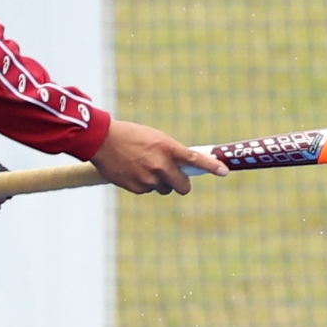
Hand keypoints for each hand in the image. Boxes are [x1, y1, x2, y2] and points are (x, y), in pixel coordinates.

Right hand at [92, 120, 228, 194]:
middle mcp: (160, 165)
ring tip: (146, 168)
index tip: (225, 171)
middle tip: (177, 177)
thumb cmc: (132, 136)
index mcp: (167, 148)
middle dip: (182, 184)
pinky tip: (134, 172)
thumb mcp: (157, 138)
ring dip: (161, 183)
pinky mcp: (136, 187)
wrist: (102, 141)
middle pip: (183, 186)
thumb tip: (185, 167)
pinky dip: (145, 184)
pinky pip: (148, 190)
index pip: (195, 159)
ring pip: (164, 189)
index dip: (212, 166)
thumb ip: (172, 152)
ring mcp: (148, 178)